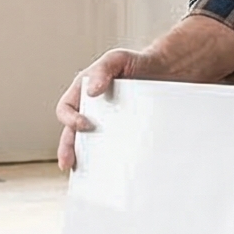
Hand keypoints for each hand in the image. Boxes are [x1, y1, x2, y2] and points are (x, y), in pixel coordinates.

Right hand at [56, 49, 142, 170]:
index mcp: (83, 93)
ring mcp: (106, 125)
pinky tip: (115, 172)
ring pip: (90, 146)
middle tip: (69, 164)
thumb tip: (91, 91)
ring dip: (86, 160)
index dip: (70, 119)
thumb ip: (102, 71)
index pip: (65, 109)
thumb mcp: (116, 59)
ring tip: (88, 174)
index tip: (86, 125)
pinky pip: (113, 150)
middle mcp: (91, 111)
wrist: (167, 72)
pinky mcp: (123, 135)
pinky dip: (110, 162)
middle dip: (67, 150)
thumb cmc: (137, 62)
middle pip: (71, 134)